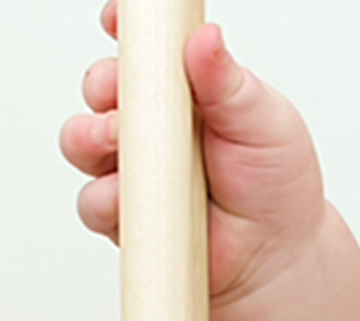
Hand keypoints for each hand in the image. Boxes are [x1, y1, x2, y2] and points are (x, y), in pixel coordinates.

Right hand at [60, 1, 325, 304]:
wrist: (275, 256)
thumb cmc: (276, 186)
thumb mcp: (264, 122)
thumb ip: (228, 82)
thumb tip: (205, 38)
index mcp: (188, 90)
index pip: (146, 48)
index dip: (127, 30)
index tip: (118, 19)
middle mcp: (155, 123)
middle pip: (102, 87)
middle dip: (103, 86)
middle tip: (121, 96)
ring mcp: (137, 167)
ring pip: (83, 141)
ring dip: (90, 138)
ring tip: (120, 143)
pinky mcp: (125, 211)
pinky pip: (94, 200)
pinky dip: (107, 198)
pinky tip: (131, 198)